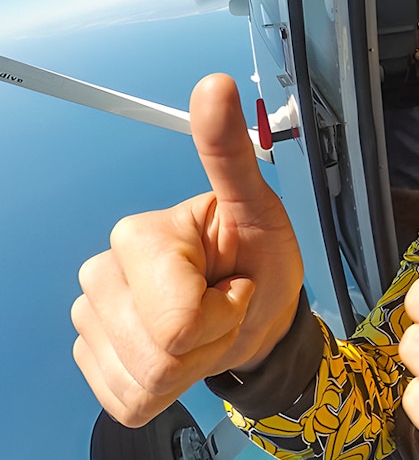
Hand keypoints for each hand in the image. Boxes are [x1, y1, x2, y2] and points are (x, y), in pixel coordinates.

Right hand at [72, 74, 303, 426]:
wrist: (257, 312)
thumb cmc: (259, 259)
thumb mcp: (260, 209)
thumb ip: (231, 154)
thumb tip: (215, 86)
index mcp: (139, 236)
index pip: (176, 319)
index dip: (221, 313)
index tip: (236, 284)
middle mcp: (102, 273)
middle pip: (160, 352)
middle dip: (210, 339)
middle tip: (225, 306)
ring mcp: (92, 320)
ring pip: (146, 379)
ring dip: (194, 364)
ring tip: (208, 327)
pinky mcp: (95, 361)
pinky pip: (132, 399)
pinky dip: (172, 387)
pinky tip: (184, 352)